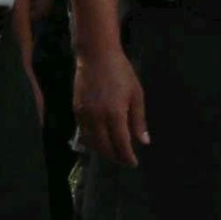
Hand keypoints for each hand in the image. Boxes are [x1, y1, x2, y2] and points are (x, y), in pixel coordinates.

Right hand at [72, 42, 147, 168]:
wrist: (96, 56)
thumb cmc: (121, 72)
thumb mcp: (136, 94)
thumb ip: (138, 120)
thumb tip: (144, 141)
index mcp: (115, 114)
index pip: (121, 143)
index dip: (127, 156)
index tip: (133, 163)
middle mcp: (97, 118)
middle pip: (105, 147)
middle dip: (115, 156)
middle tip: (124, 160)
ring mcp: (84, 115)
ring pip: (92, 142)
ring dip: (103, 151)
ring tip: (113, 153)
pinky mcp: (76, 110)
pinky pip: (83, 133)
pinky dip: (92, 141)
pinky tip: (100, 140)